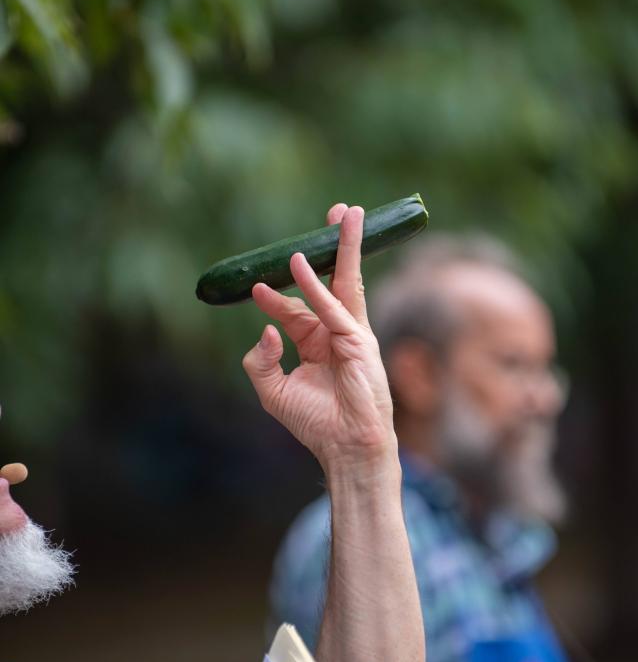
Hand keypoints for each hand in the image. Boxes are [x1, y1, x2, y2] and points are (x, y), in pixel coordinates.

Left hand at [242, 205, 396, 472]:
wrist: (344, 448)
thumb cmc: (315, 424)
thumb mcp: (273, 391)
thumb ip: (260, 361)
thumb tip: (265, 329)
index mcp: (318, 343)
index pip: (297, 309)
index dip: (275, 296)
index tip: (254, 287)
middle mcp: (338, 333)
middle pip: (336, 280)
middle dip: (334, 247)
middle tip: (335, 213)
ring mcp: (352, 335)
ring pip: (347, 282)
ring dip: (346, 246)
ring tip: (346, 214)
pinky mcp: (359, 343)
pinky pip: (335, 309)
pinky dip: (317, 288)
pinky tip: (302, 266)